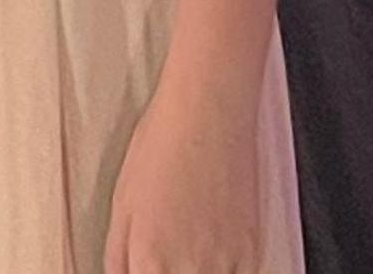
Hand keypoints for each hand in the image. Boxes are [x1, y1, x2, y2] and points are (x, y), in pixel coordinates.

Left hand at [106, 96, 269, 273]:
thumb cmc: (162, 147)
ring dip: (197, 271)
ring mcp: (224, 263)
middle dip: (168, 272)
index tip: (146, 267)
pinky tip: (214, 255)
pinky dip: (226, 271)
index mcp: (148, 262)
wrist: (209, 113)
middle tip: (165, 255)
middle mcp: (188, 270)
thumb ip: (119, 255)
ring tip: (190, 252)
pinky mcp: (253, 250)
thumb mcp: (121, 203)